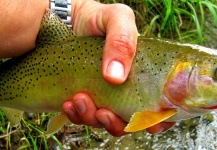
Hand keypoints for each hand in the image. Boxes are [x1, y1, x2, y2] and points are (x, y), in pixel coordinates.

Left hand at [62, 0, 175, 135]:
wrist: (67, 21)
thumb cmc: (97, 19)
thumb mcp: (117, 19)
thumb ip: (124, 40)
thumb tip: (116, 78)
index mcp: (141, 74)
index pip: (158, 105)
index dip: (158, 119)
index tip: (150, 124)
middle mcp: (124, 88)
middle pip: (129, 121)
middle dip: (118, 124)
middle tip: (103, 112)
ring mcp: (103, 94)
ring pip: (105, 122)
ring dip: (93, 119)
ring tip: (80, 100)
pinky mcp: (85, 96)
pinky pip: (83, 116)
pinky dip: (77, 115)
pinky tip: (69, 103)